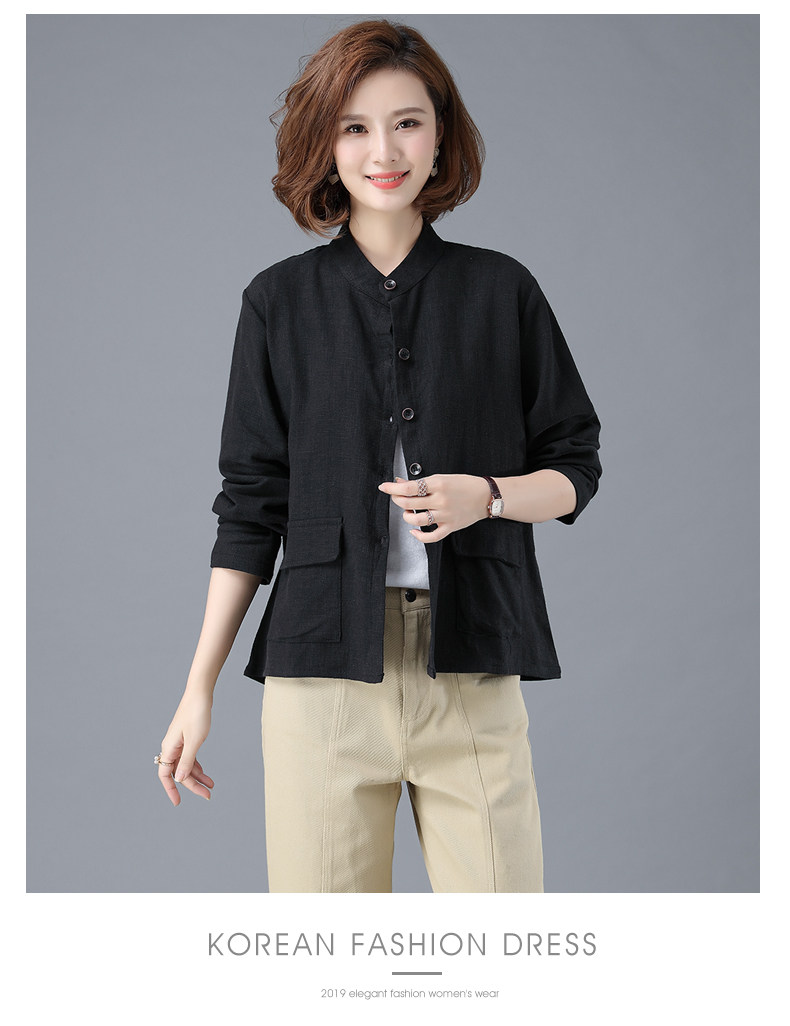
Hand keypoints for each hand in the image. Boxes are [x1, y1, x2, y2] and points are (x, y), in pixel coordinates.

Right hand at [157, 691, 214, 805]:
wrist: (200, 694)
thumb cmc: (196, 714)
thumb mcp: (194, 741)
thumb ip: (186, 761)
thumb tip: (179, 779)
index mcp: (169, 748)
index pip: (165, 775)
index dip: (171, 789)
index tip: (178, 802)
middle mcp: (172, 747)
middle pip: (179, 772)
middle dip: (192, 785)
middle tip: (208, 795)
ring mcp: (179, 743)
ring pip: (186, 766)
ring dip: (197, 777)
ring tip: (211, 786)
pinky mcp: (187, 738)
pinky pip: (190, 757)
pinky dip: (198, 766)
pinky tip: (206, 774)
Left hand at [377, 474, 490, 542]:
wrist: (486, 496)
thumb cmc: (464, 485)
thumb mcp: (442, 478)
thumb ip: (421, 482)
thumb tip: (400, 482)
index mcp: (438, 484)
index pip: (409, 487)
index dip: (392, 488)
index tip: (384, 487)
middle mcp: (441, 500)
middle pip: (409, 503)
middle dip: (397, 499)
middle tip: (396, 497)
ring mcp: (445, 515)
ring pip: (416, 520)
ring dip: (406, 517)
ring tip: (407, 512)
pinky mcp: (450, 527)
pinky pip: (431, 537)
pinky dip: (419, 536)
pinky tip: (414, 531)